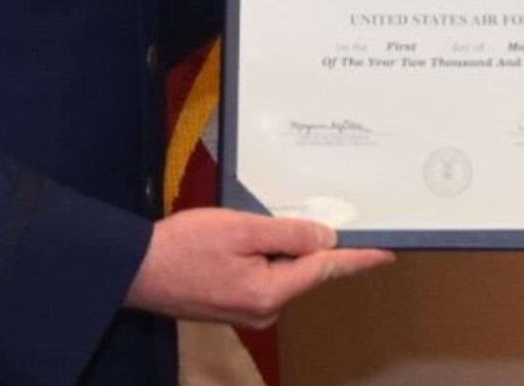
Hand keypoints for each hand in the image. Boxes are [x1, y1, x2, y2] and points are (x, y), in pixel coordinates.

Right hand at [125, 208, 391, 327]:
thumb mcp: (240, 228)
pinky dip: (268, 255)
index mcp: (270, 293)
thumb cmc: (184, 246)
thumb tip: (326, 240)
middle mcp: (264, 310)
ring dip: (286, 248)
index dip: (359, 259)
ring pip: (285, 272)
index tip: (388, 253)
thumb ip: (288, 234)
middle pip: (307, 271)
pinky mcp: (235, 304)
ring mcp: (249, 310)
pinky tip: (253, 237)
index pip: (326, 270)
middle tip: (323, 213)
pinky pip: (267, 276)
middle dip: (315, 245)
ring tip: (265, 222)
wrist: (135, 269)